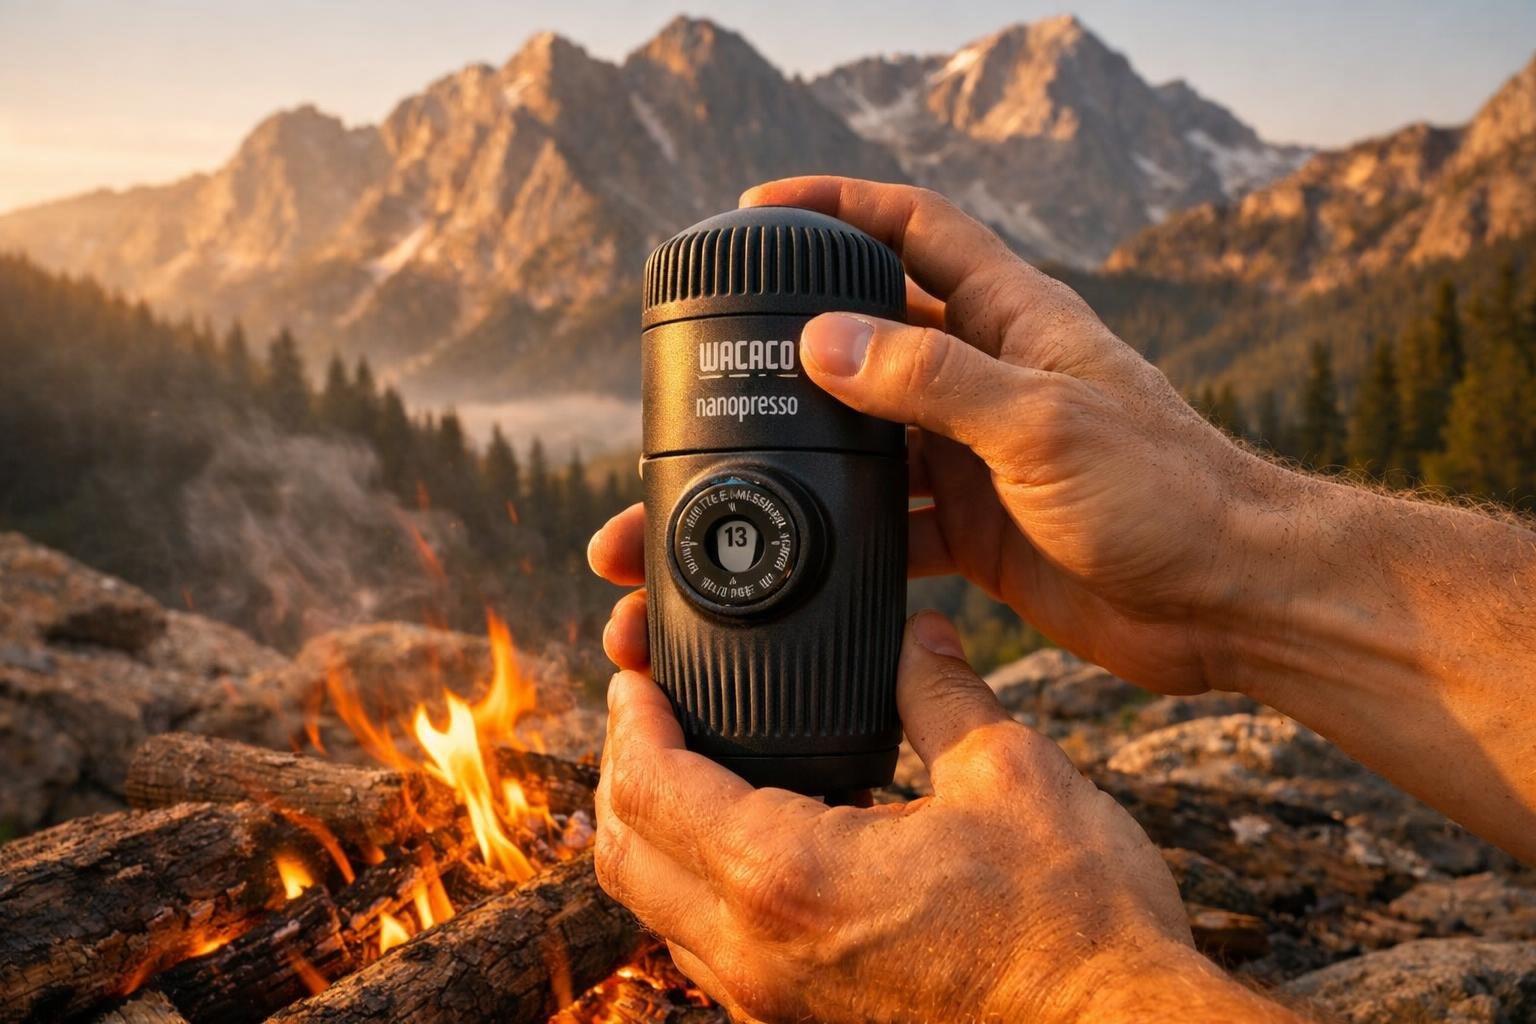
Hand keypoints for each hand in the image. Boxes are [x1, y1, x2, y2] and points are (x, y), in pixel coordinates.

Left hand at [594, 612, 1219, 1022]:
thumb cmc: (1073, 925)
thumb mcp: (1009, 775)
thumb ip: (942, 692)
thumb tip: (919, 633)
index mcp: (788, 876)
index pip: (650, 787)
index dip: (631, 718)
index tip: (637, 675)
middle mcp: (756, 954)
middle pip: (623, 855)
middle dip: (621, 773)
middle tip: (649, 714)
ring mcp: (773, 1005)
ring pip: (656, 915)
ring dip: (652, 836)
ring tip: (691, 770)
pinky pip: (708, 955)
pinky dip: (697, 891)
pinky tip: (755, 848)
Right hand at [693, 176, 1279, 693]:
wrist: (1227, 600)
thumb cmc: (1166, 492)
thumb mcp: (1042, 423)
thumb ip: (932, 382)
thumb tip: (822, 342)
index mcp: (1014, 320)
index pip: (915, 229)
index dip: (840, 206)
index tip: (763, 208)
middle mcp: (987, 379)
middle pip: (869, 341)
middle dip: (793, 351)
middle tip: (713, 367)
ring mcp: (976, 455)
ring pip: (867, 441)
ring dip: (805, 459)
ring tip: (724, 483)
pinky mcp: (974, 528)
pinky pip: (888, 520)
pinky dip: (845, 535)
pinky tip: (797, 555)